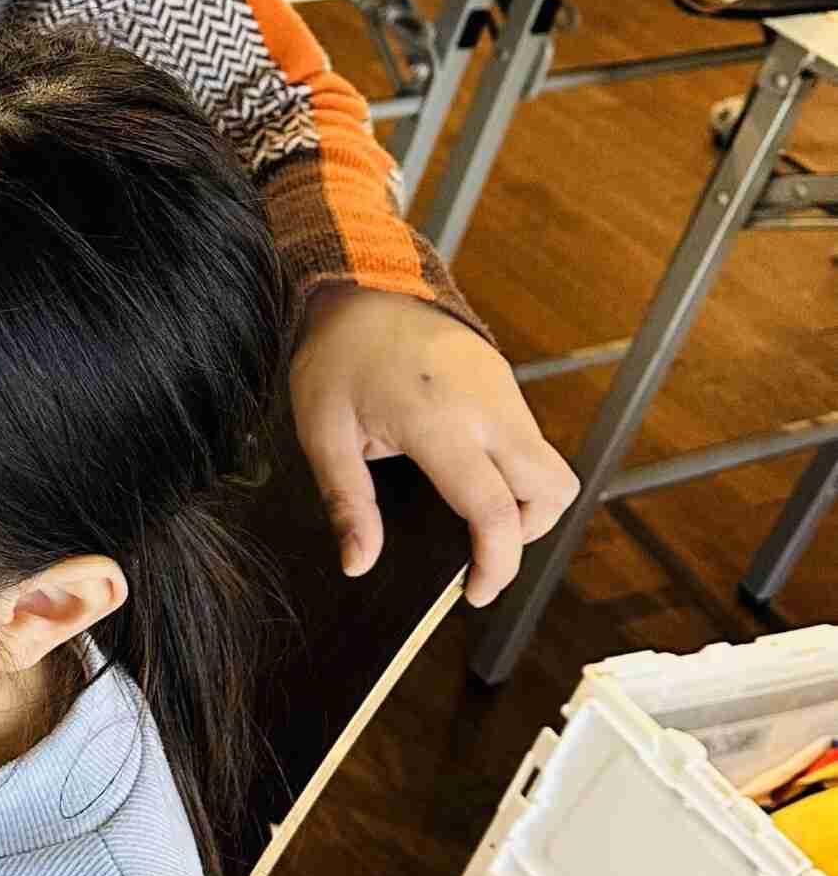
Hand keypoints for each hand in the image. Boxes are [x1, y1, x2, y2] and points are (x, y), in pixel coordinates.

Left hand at [292, 287, 576, 606]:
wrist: (366, 283)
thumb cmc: (339, 355)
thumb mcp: (323, 432)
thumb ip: (346, 501)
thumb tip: (359, 563)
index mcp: (440, 425)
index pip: (495, 512)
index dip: (495, 565)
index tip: (475, 593)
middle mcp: (488, 409)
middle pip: (551, 493)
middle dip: (525, 537)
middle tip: (478, 553)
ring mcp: (505, 393)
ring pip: (551, 468)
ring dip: (525, 504)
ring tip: (472, 518)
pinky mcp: (506, 384)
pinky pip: (531, 441)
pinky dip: (514, 471)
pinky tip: (466, 475)